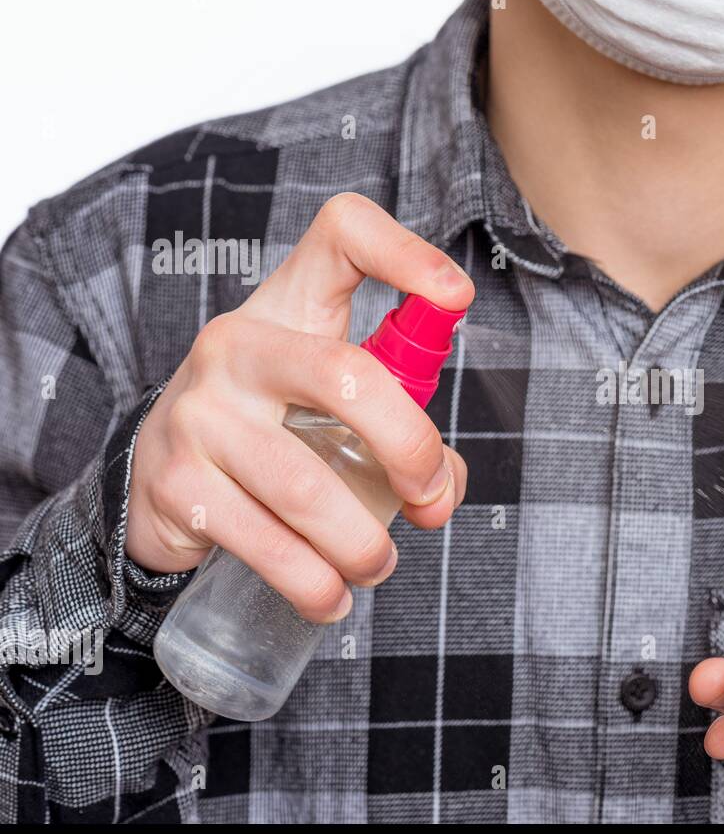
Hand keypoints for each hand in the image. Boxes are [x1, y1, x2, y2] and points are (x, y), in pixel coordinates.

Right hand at [126, 193, 472, 622]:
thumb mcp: (335, 410)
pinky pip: (265, 543)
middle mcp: (238, 345)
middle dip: (411, 450)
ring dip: (363, 545)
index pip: (341, 236)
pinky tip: (329, 597)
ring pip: (309, 486)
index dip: (407, 252)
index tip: (456, 297)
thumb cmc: (276, 431)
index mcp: (290, 309)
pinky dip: (313, 583)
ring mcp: (200, 413)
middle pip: (347, 375)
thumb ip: (404, 437)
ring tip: (376, 566)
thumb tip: (440, 494)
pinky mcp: (177, 483)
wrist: (157, 480)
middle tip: (427, 498)